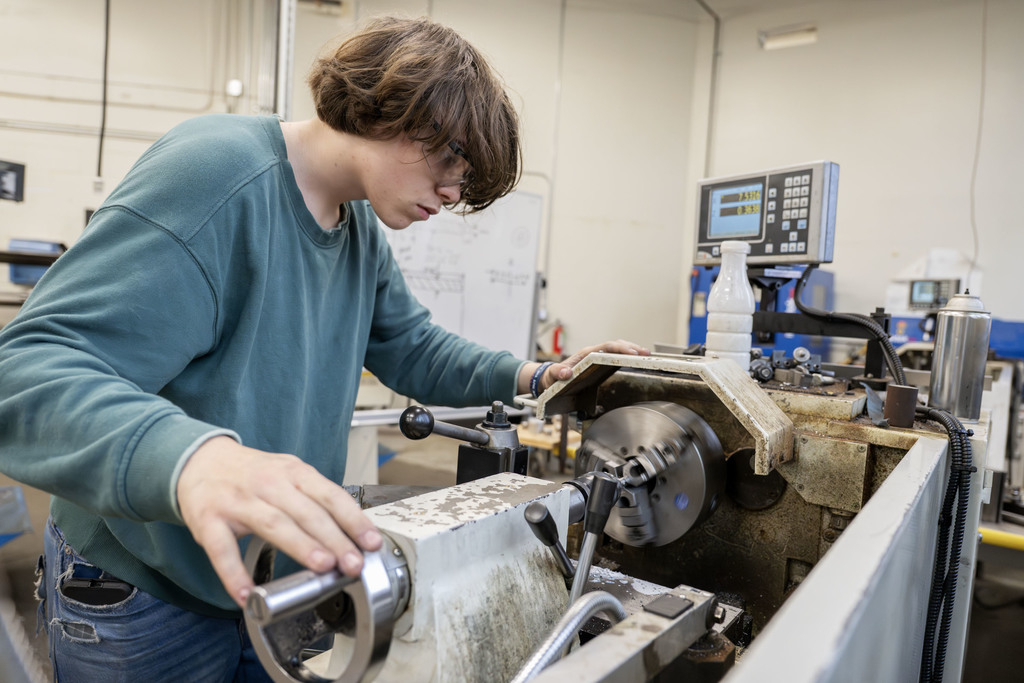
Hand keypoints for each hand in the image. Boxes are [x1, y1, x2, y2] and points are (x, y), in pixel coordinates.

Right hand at [177, 436, 382, 608]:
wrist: (198, 459)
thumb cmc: (252, 474)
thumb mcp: (288, 475)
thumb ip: (316, 501)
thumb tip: (351, 535)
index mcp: (294, 473)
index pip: (330, 495)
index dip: (353, 519)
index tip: (372, 542)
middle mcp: (269, 484)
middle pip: (307, 512)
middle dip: (334, 539)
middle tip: (353, 563)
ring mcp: (238, 501)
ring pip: (274, 524)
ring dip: (301, 545)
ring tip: (322, 566)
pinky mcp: (208, 520)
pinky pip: (222, 550)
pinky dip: (234, 574)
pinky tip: (247, 594)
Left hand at [520, 339, 649, 394]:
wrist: (549, 378)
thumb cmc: (552, 377)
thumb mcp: (552, 376)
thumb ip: (557, 373)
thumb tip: (566, 373)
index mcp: (585, 355)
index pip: (606, 347)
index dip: (620, 349)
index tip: (632, 352)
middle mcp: (592, 353)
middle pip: (615, 345)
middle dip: (631, 347)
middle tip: (646, 353)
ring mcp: (596, 357)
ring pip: (617, 348)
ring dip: (631, 350)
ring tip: (646, 354)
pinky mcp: (598, 363)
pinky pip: (615, 356)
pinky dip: (626, 356)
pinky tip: (636, 359)